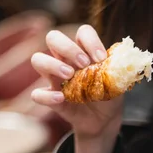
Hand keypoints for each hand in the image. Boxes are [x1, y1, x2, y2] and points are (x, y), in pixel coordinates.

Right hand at [31, 25, 122, 141]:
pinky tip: (62, 98)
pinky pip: (37, 94)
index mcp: (83, 51)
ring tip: (70, 76)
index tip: (101, 58)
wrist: (104, 120)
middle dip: (67, 47)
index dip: (90, 41)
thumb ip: (115, 71)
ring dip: (53, 65)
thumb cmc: (107, 95)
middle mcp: (65, 60)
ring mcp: (55, 79)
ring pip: (38, 59)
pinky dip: (47, 95)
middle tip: (84, 64)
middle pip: (53, 37)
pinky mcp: (51, 99)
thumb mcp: (116, 82)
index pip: (82, 32)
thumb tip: (116, 62)